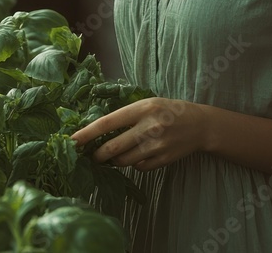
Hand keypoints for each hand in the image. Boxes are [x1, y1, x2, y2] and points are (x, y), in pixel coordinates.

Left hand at [69, 97, 208, 170]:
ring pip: (124, 160)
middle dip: (97, 155)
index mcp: (141, 109)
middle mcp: (148, 127)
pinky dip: (134, 164)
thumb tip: (97, 129)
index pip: (107, 123)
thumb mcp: (147, 103)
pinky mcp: (163, 159)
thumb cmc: (168, 111)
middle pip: (112, 147)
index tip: (72, 141)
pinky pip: (139, 167)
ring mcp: (156, 145)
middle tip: (92, 156)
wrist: (199, 125)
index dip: (87, 133)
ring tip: (116, 154)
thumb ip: (126, 114)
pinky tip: (139, 155)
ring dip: (114, 160)